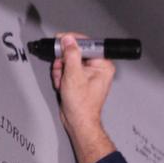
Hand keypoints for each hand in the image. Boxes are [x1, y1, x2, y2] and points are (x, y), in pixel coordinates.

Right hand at [51, 34, 116, 162]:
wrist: (78, 122)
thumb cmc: (82, 105)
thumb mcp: (74, 75)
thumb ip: (70, 55)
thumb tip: (68, 40)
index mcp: (103, 65)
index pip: (87, 44)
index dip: (72, 41)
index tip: (60, 40)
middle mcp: (98, 68)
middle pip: (75, 52)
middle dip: (63, 61)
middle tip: (60, 68)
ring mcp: (88, 74)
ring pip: (69, 61)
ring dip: (60, 69)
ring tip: (62, 81)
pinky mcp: (80, 79)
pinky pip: (67, 70)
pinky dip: (61, 76)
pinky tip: (62, 84)